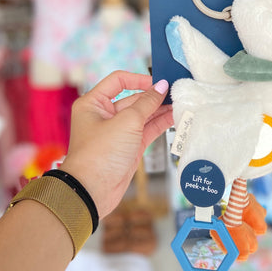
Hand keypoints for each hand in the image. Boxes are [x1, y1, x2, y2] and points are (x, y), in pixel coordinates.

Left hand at [61, 71, 172, 218]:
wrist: (91, 192)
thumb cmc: (99, 154)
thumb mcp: (126, 122)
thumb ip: (147, 103)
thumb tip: (162, 86)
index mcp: (93, 103)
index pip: (118, 81)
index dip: (139, 79)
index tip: (158, 82)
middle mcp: (104, 115)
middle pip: (133, 98)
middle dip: (154, 96)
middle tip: (176, 92)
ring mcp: (118, 131)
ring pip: (143, 115)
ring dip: (160, 110)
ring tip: (180, 103)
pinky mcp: (129, 146)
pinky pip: (147, 129)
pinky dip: (160, 123)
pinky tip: (174, 116)